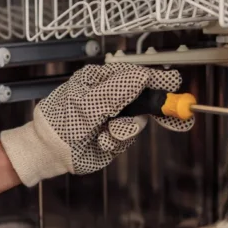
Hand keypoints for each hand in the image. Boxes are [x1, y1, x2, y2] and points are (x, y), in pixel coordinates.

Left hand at [0, 64, 193, 185]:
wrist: (49, 153)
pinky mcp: (115, 136)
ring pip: (137, 122)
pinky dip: (116, 142)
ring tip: (104, 135)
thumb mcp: (87, 104)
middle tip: (179, 118)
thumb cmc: (60, 122)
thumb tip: (143, 75)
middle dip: (158, 109)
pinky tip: (101, 142)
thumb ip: (117, 91)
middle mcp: (110, 96)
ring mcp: (114, 116)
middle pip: (144, 98)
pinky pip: (128, 138)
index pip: (135, 75)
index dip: (156, 80)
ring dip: (124, 131)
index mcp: (101, 80)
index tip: (173, 83)